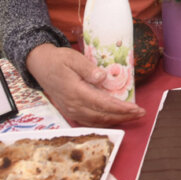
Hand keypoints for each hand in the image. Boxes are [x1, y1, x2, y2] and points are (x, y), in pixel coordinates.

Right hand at [25, 43, 145, 126]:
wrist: (40, 65)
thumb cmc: (58, 60)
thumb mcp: (73, 58)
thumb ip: (88, 68)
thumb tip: (103, 77)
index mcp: (75, 92)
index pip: (103, 104)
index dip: (121, 108)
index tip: (136, 108)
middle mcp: (73, 105)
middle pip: (102, 116)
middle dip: (123, 116)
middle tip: (140, 113)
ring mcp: (70, 110)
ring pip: (96, 121)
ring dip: (115, 120)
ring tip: (132, 116)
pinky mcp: (70, 111)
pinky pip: (89, 121)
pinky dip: (104, 122)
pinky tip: (114, 118)